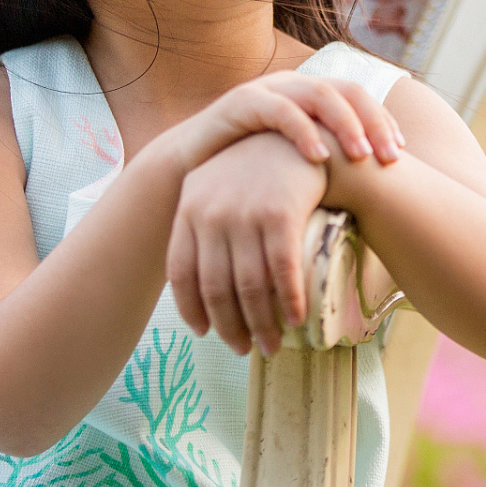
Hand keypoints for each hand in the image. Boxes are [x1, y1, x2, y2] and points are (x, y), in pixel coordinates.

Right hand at [159, 71, 402, 173]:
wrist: (187, 177)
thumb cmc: (247, 180)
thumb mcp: (294, 171)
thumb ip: (329, 171)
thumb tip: (378, 194)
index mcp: (310, 98)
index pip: (359, 98)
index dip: (383, 121)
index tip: (401, 155)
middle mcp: (293, 87)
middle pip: (347, 91)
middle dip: (374, 122)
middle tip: (391, 157)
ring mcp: (268, 91)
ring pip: (319, 94)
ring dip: (346, 124)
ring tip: (362, 156)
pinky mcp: (241, 104)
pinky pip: (280, 110)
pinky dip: (303, 131)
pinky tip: (319, 157)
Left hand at [166, 132, 328, 355]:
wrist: (304, 138)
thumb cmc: (261, 169)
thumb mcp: (218, 186)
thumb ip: (203, 222)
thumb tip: (199, 279)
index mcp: (189, 208)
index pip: (181, 272)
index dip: (192, 309)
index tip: (205, 332)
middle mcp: (212, 212)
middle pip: (216, 287)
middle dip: (230, 327)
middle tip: (244, 349)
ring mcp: (245, 213)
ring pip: (250, 286)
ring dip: (262, 325)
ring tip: (271, 345)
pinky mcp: (280, 214)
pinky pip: (283, 272)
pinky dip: (289, 302)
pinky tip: (295, 319)